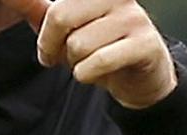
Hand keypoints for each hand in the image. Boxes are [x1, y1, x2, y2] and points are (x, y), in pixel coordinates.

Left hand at [0, 0, 176, 109]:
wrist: (142, 76)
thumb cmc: (101, 48)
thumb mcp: (68, 28)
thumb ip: (41, 12)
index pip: (55, 5)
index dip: (44, 30)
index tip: (48, 44)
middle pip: (59, 16)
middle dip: (51, 45)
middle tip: (55, 57)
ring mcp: (134, 17)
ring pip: (78, 44)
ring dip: (75, 64)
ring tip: (87, 64)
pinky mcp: (145, 44)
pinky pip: (98, 62)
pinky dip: (88, 75)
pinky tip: (95, 73)